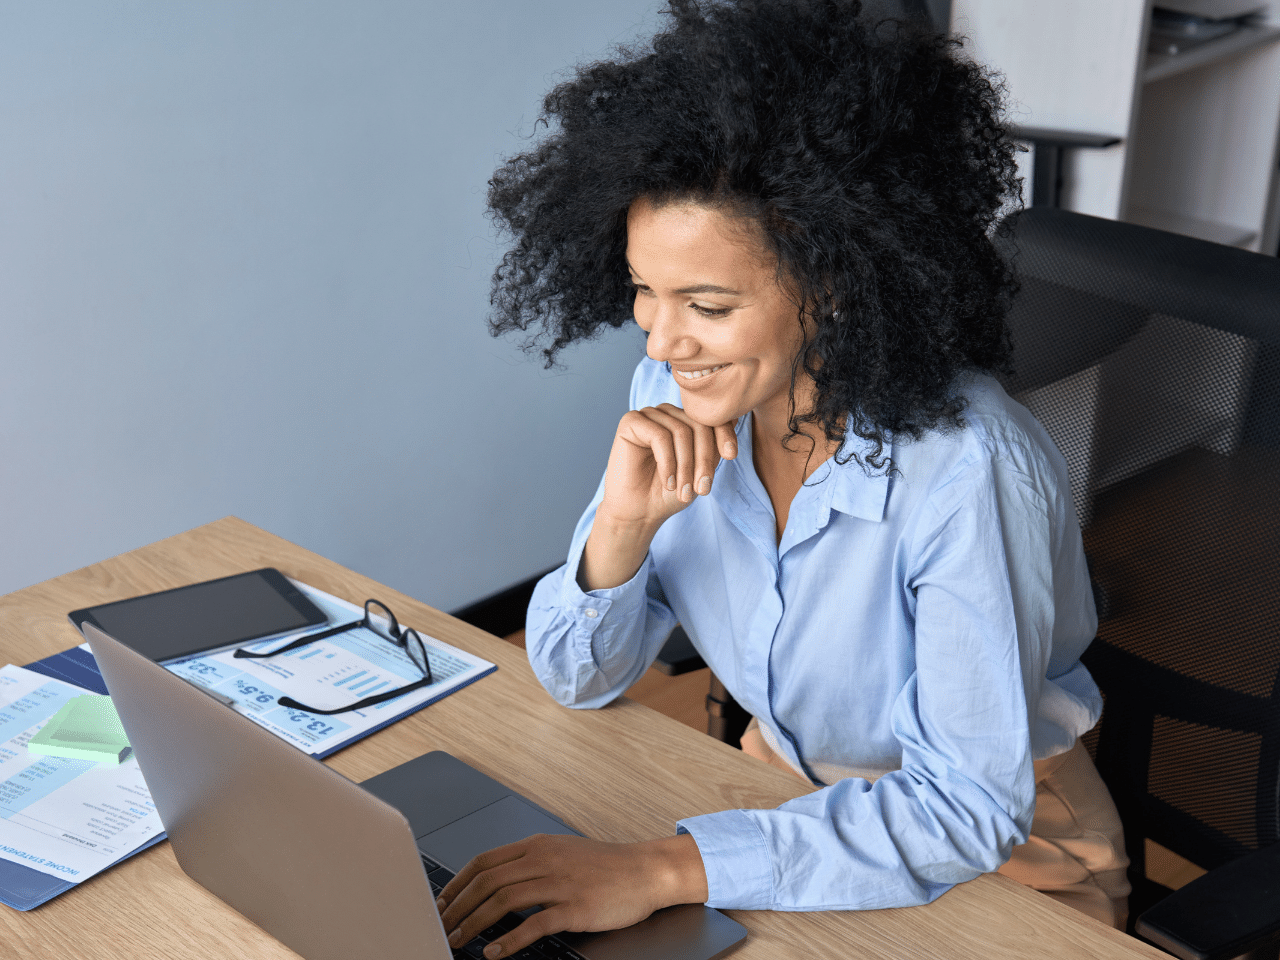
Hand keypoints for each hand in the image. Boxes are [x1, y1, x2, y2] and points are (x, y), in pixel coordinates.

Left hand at [436, 833, 708, 958]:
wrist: (645, 871)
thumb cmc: (605, 865)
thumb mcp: (562, 852)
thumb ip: (530, 862)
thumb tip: (496, 880)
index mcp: (537, 845)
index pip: (484, 861)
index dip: (457, 883)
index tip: (442, 901)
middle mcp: (544, 860)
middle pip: (488, 881)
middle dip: (458, 906)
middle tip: (442, 926)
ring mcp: (560, 883)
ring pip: (503, 900)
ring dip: (475, 923)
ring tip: (459, 940)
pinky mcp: (575, 908)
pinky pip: (534, 924)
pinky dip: (509, 940)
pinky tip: (495, 953)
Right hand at [579, 405, 736, 590]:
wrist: (639, 512)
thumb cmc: (670, 493)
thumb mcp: (701, 470)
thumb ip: (715, 447)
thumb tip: (735, 418)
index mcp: (685, 420)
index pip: (712, 417)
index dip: (724, 435)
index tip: (731, 456)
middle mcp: (668, 413)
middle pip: (698, 424)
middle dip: (704, 459)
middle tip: (702, 489)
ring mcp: (649, 415)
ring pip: (680, 431)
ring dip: (686, 466)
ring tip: (683, 491)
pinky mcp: (631, 421)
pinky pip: (659, 436)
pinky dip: (667, 462)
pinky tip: (668, 482)